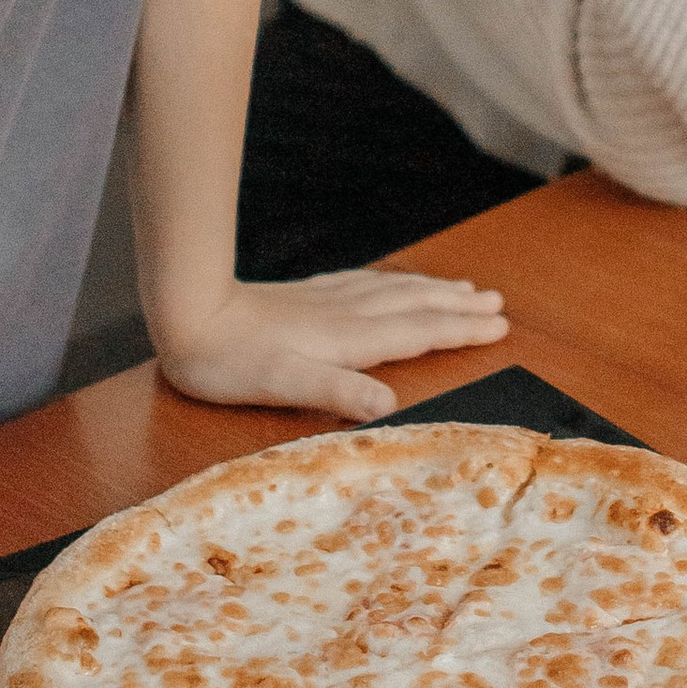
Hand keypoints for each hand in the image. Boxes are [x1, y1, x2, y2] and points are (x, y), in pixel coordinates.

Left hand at [156, 268, 510, 420]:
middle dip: (459, 306)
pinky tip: (391, 282)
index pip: (419, 333)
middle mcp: (346, 315)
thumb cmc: (230, 360)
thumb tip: (389, 405)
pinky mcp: (306, 296)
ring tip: (463, 287)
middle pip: (415, 306)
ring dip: (433, 290)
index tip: (499, 327)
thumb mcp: (284, 385)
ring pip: (394, 291)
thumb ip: (338, 392)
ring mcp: (326, 301)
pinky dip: (393, 282)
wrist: (187, 313)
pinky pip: (365, 283)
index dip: (460, 331)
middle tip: (498, 303)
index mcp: (349, 340)